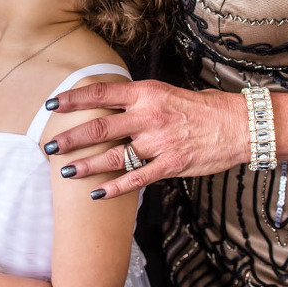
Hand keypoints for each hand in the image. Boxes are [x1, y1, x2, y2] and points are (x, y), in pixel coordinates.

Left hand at [45, 80, 247, 198]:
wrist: (238, 124)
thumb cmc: (201, 108)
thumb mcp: (165, 93)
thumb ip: (137, 101)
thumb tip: (105, 105)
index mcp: (146, 93)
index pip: (101, 93)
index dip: (74, 99)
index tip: (52, 104)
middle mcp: (149, 116)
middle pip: (99, 127)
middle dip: (70, 138)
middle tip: (48, 146)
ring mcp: (159, 142)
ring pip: (114, 156)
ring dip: (86, 165)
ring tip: (65, 172)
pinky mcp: (170, 164)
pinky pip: (137, 179)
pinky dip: (114, 187)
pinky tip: (96, 193)